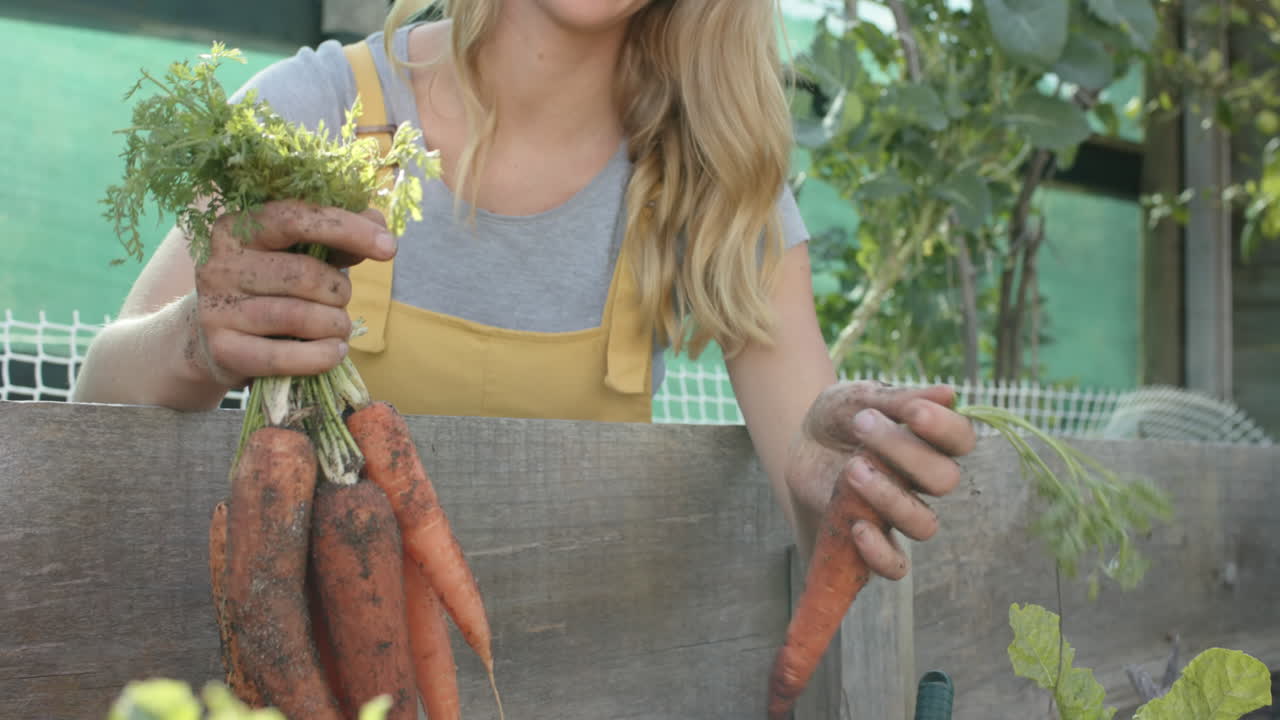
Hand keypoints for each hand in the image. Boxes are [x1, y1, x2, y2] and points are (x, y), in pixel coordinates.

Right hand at [187, 199, 396, 387]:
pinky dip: (320, 357)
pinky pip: (283, 357)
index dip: (348, 229)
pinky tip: (334, 352)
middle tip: (342, 301)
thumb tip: (378, 221)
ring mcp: (216, 307)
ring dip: (335, 325)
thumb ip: (338, 238)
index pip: (297, 218)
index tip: (389, 247)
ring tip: (338, 328)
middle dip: (339, 291)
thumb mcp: (299, 256)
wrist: (217, 338)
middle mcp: (220, 262)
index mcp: (238, 226)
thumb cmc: (271, 288)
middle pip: (304, 274)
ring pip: (298, 316)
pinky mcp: (222, 348)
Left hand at [785, 380, 976, 579]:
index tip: (912, 413)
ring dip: (889, 497)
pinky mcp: (872, 539)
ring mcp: (899, 512)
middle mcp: (923, 481)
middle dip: (904, 451)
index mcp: (930, 442)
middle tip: (861, 424)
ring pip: (923, 524)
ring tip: (851, 469)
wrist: (798, 444)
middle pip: (944, 480)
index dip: (944, 428)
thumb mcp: (860, 398)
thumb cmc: (838, 417)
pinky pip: (894, 565)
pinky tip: (857, 526)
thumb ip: (900, 400)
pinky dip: (880, 552)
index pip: (961, 440)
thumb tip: (950, 394)